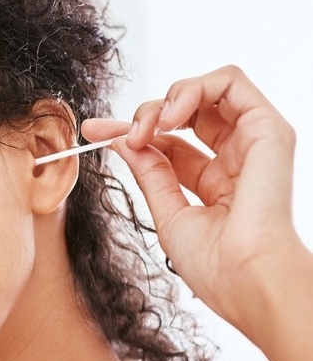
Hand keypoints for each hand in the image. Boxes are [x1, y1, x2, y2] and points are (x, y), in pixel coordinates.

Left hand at [80, 65, 307, 345]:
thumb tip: (121, 139)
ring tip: (145, 129)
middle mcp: (234, 158)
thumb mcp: (167, 211)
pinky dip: (192, 89)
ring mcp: (252, 141)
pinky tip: (169, 119)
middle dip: (143, 113)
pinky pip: (231, 82)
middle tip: (118, 135)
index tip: (93, 133)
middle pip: (183, 112)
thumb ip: (149, 171)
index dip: (128, 131)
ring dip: (165, 99)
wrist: (244, 278)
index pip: (167, 142)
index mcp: (214, 182)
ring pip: (206, 89)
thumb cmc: (214, 265)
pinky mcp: (268, 128)